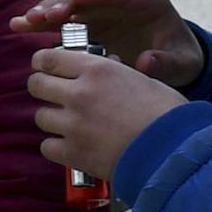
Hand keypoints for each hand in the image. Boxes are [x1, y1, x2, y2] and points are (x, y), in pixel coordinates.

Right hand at [10, 0, 204, 91]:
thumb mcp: (184, 63)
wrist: (175, 61)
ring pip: (68, 3)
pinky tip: (18, 26)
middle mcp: (118, 0)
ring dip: (45, 11)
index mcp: (146, 1)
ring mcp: (100, 10)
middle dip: (62, 3)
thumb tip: (143, 62)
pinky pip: (61, 19)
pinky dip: (41, 22)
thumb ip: (167, 62)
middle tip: (41, 16)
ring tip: (24, 23)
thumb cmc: (181, 58)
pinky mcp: (87, 22)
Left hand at [30, 46, 187, 184]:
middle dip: (45, 89)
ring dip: (54, 120)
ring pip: (40, 116)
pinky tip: (74, 146)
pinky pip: (47, 146)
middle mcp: (79, 93)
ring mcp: (73, 124)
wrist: (176, 151)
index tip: (46, 68)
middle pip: (36, 84)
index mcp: (97, 70)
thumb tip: (101, 67)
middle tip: (57, 96)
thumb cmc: (168, 114)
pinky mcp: (72, 152)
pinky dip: (58, 147)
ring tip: (74, 125)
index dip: (44, 63)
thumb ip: (113, 73)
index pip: (48, 58)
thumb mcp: (142, 80)